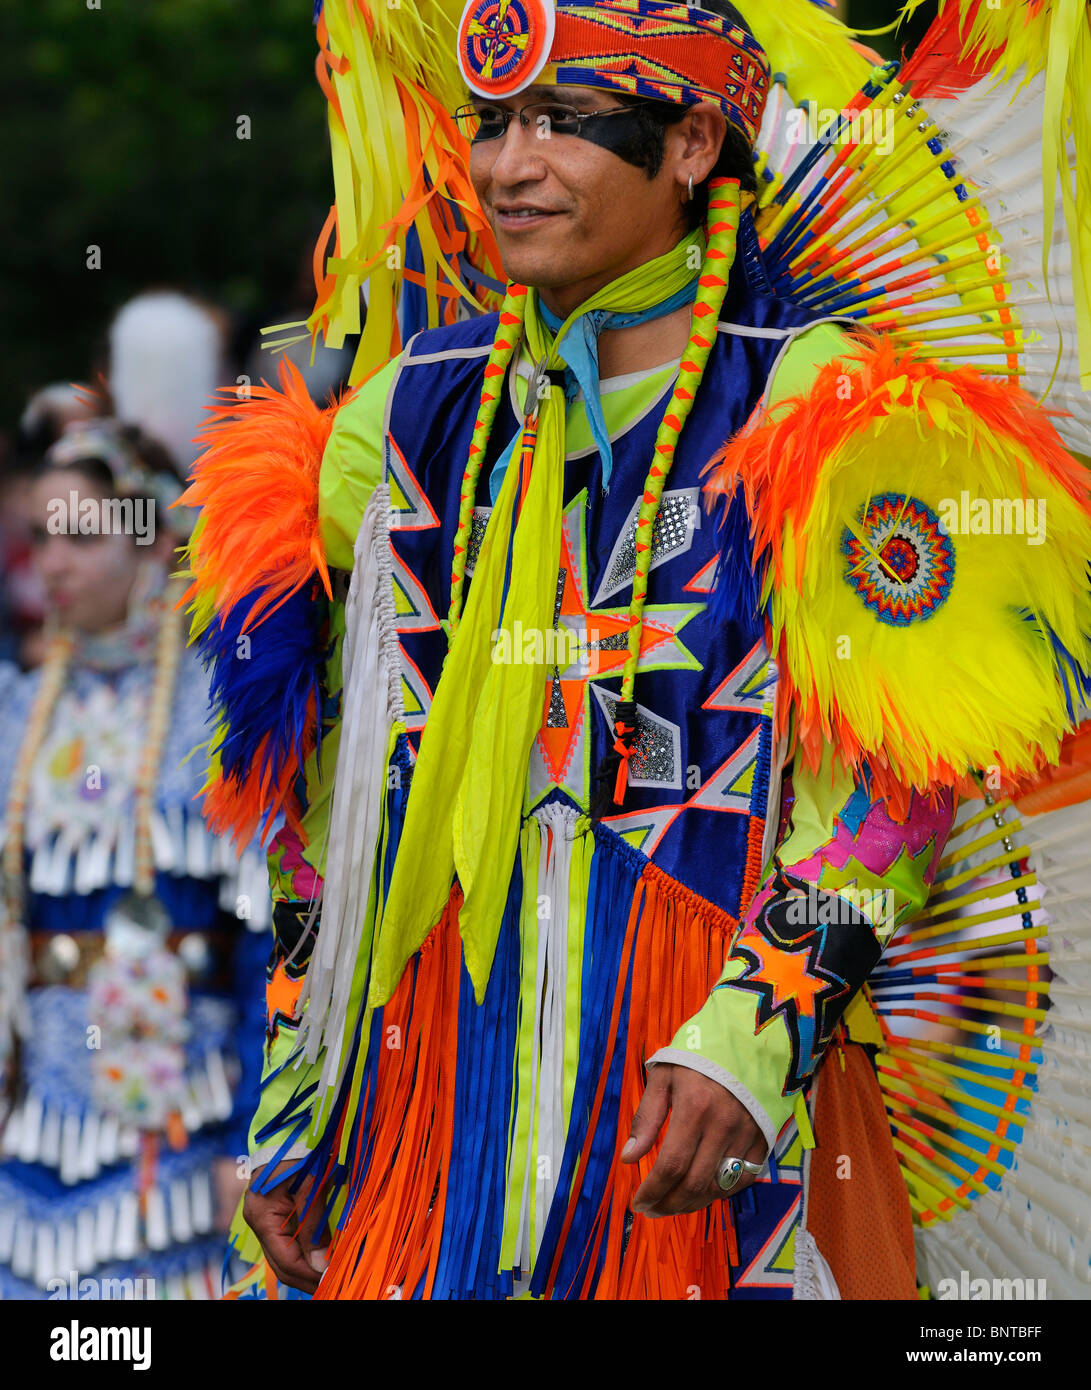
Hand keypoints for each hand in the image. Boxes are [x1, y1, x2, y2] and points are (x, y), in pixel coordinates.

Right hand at [242, 1160, 329, 1293]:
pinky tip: (322, 1258)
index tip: (333, 1283)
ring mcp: (264, 1216)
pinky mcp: (274, 1210)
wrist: (291, 1121)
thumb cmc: (300, 1148)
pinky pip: (288, 1240)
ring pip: (285, 1255)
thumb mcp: (310, 1186)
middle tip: (334, 1284)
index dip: (310, 1276)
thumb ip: (313, 1226)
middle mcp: (258, 1220)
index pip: (286, 1261)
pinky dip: (305, 1252)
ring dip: (307, 1267)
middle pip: (282, 1263)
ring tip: (331, 1276)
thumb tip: (321, 1266)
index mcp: (261, 1215)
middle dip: (308, 1278)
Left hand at [621, 1062, 766, 1216]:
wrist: (751, 1038)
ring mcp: (747, 1135)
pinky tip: (704, 1191)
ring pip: (719, 1187)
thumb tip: (628, 1158)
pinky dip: (722, 1192)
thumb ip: (647, 1117)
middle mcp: (723, 1126)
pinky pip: (743, 1179)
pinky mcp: (764, 1139)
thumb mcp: (665, 1075)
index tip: (637, 1203)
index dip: (652, 1191)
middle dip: (669, 1205)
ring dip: (693, 1203)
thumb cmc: (701, 1054)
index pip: (670, 1166)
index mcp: (695, 1108)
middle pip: (695, 1184)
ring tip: (673, 1203)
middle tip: (652, 1210)